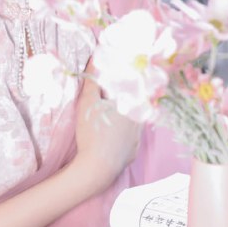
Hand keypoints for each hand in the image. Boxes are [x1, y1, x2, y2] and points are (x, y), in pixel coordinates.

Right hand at [72, 65, 141, 193]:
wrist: (97, 167)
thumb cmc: (92, 131)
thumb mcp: (88, 101)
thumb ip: (92, 80)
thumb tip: (94, 59)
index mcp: (132, 105)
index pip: (134, 86)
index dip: (126, 79)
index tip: (116, 77)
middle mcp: (139, 120)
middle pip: (133, 103)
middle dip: (122, 98)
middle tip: (106, 97)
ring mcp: (138, 137)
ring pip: (133, 120)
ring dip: (124, 116)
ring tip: (107, 117)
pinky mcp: (133, 151)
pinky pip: (130, 137)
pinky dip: (122, 134)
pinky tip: (110, 134)